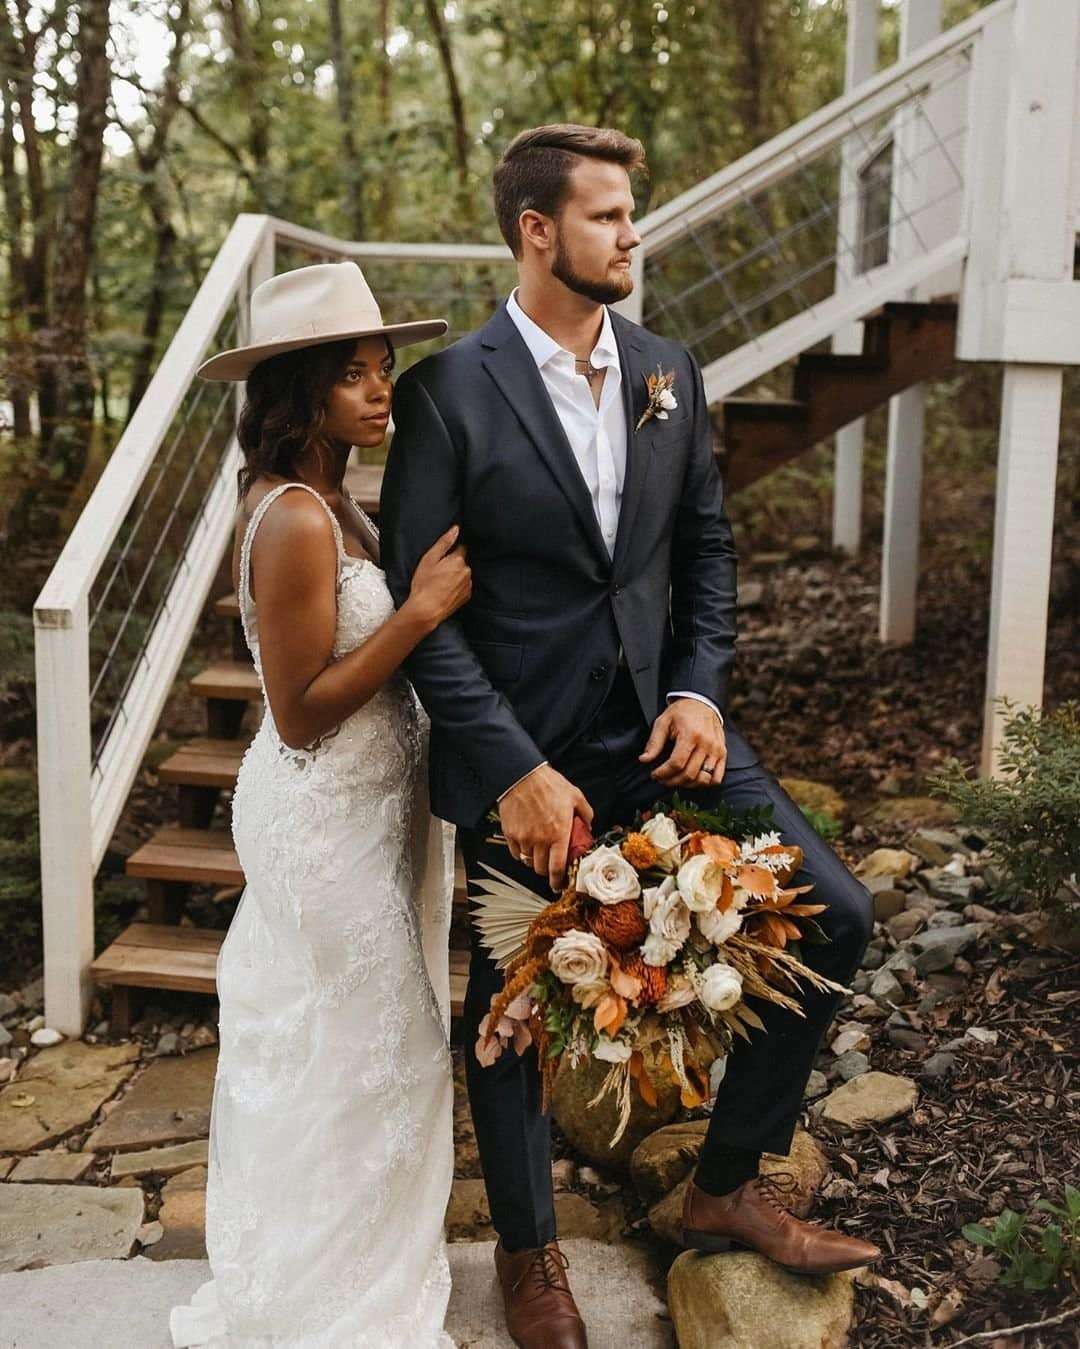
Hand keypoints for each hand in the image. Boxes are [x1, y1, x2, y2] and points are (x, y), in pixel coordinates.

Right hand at [406, 525, 470, 629]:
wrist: (427, 609)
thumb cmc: (424, 584)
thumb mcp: (429, 559)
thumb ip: (444, 542)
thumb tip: (456, 529)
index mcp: (458, 560)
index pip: (461, 547)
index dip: (451, 551)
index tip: (443, 557)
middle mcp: (466, 571)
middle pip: (462, 562)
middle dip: (453, 564)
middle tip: (438, 572)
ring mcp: (467, 585)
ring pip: (463, 574)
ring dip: (455, 576)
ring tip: (441, 583)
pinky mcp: (466, 596)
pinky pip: (463, 586)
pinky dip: (456, 587)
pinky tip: (445, 591)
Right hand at [498, 765, 593, 892]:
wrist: (521, 775)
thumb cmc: (547, 784)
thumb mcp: (575, 796)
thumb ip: (585, 813)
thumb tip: (588, 824)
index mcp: (558, 833)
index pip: (557, 867)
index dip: (558, 881)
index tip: (559, 884)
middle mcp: (540, 839)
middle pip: (542, 869)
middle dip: (548, 870)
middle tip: (551, 864)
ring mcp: (524, 838)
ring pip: (528, 861)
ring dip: (535, 860)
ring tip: (539, 850)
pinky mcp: (511, 834)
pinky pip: (516, 853)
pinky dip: (521, 853)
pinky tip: (527, 844)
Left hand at [639, 698, 726, 787]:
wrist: (702, 703)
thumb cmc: (681, 713)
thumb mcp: (663, 722)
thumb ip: (654, 742)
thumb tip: (644, 759)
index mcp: (691, 735)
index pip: (677, 763)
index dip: (663, 773)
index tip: (655, 775)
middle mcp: (706, 744)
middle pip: (689, 774)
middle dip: (672, 781)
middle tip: (662, 780)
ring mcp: (717, 750)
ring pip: (703, 779)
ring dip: (687, 785)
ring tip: (676, 780)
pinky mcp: (723, 754)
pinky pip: (717, 778)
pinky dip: (705, 783)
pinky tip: (693, 780)